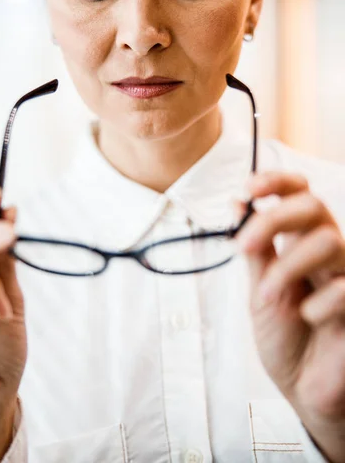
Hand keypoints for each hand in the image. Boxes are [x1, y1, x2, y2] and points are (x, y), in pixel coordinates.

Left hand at [236, 172, 344, 462]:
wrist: (303, 390)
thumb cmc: (284, 339)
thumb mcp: (261, 291)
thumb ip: (255, 252)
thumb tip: (237, 205)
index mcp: (302, 244)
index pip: (300, 194)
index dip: (278, 182)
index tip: (250, 188)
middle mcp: (329, 253)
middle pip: (313, 207)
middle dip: (273, 221)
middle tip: (243, 246)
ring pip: (327, 241)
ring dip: (286, 269)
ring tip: (267, 298)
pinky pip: (344, 288)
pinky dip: (315, 305)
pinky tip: (309, 320)